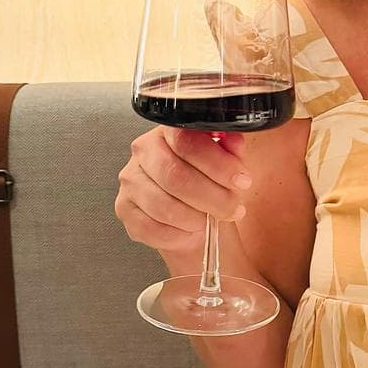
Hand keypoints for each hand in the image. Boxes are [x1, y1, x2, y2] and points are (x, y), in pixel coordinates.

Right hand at [115, 126, 252, 253]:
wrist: (192, 215)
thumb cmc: (208, 184)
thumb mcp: (225, 165)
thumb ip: (230, 152)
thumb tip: (234, 142)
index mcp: (167, 132)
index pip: (187, 142)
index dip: (218, 165)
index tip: (242, 181)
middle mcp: (143, 152)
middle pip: (175, 176)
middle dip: (213, 198)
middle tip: (233, 209)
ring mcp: (131, 181)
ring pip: (164, 206)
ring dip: (196, 219)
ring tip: (211, 220)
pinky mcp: (125, 209)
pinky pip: (152, 228)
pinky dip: (178, 235)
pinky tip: (190, 231)